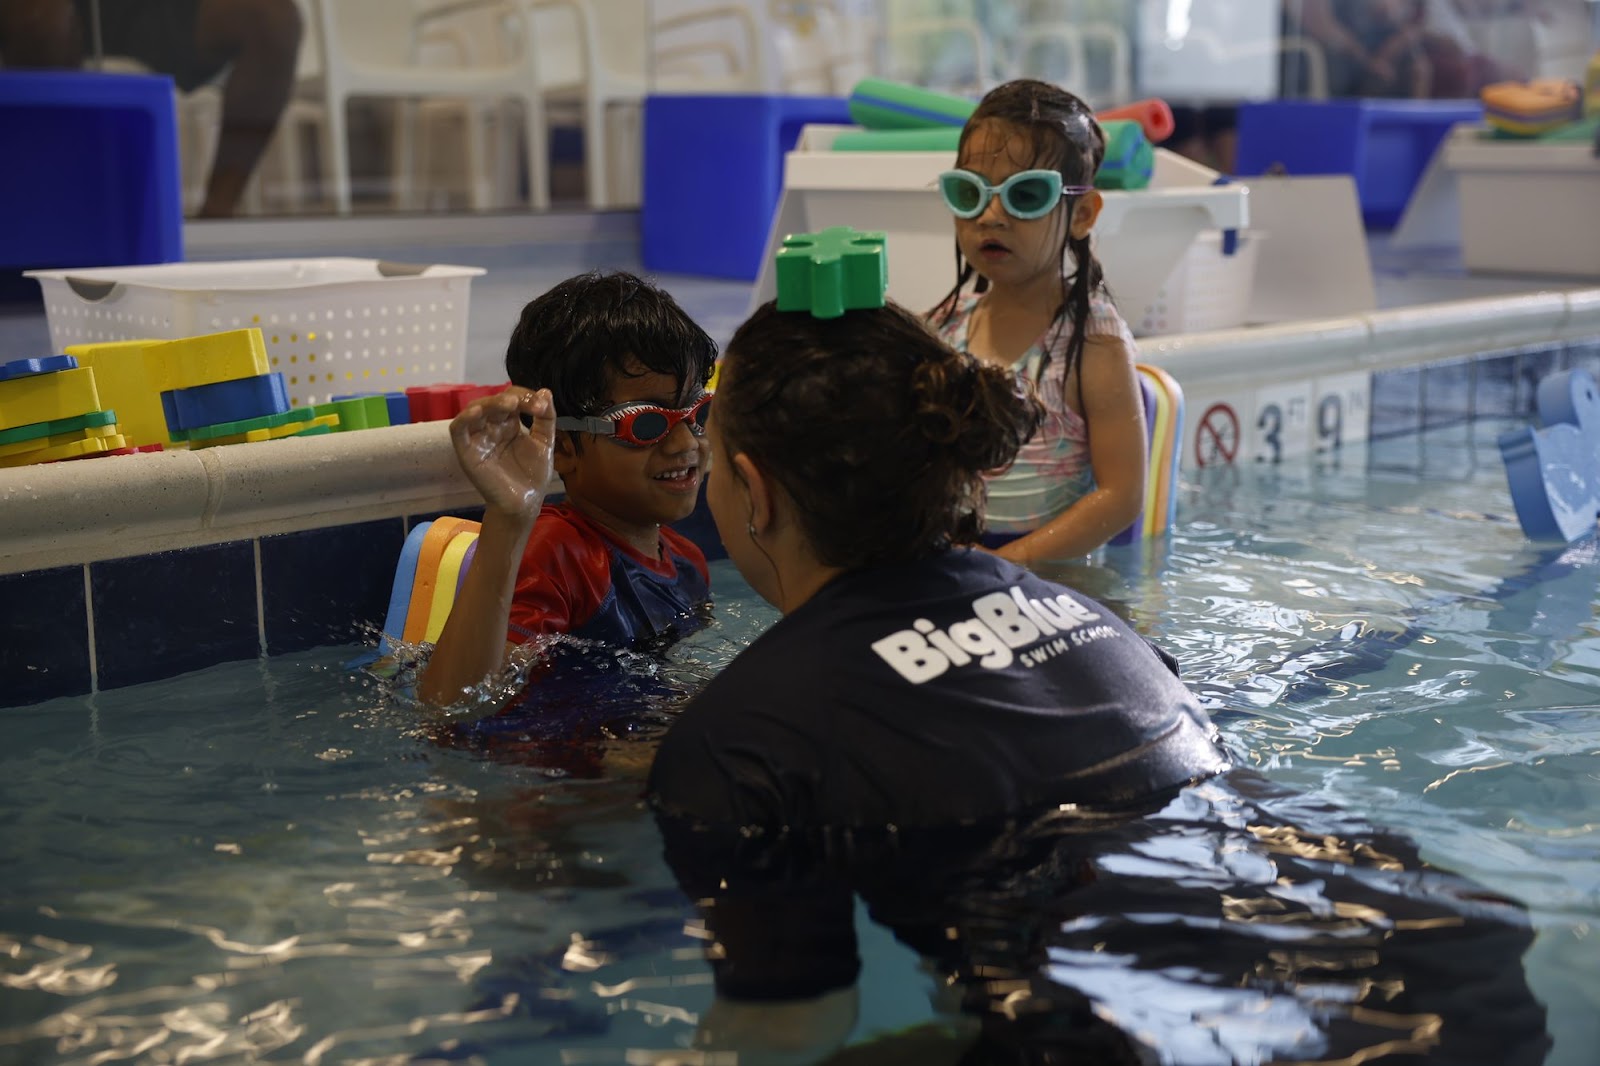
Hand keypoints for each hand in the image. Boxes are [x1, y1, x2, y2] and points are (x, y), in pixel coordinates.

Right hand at [449, 387, 554, 521]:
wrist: (525, 503)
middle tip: (523, 403)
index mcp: (509, 424)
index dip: (526, 397)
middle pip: (494, 402)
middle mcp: (492, 427)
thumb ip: (546, 419)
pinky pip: (458, 429)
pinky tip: (477, 412)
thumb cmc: (532, 476)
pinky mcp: (467, 451)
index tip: (542, 407)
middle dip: (510, 398)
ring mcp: (478, 438)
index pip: (512, 399)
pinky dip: (464, 418)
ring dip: (490, 403)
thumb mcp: (545, 443)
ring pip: (475, 410)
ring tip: (509, 403)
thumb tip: (545, 391)